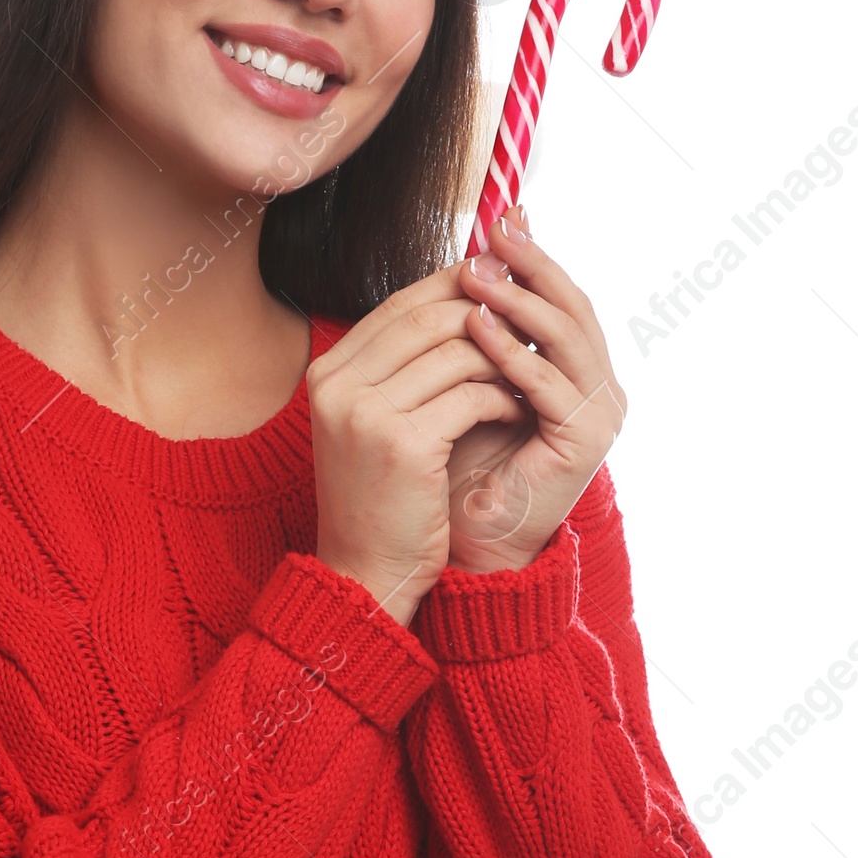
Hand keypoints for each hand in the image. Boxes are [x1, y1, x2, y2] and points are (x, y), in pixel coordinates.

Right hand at [308, 264, 524, 628]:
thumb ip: (400, 367)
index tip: (501, 285)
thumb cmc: (380, 497)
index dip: (454, 286)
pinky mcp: (404, 445)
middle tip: (529, 320)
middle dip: (487, 313)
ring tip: (525, 371)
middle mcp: (339, 386)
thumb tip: (462, 302)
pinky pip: (472, 396)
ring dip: (502, 358)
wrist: (366, 572)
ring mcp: (366, 414)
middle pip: (428, 317)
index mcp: (328, 373)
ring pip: (456, 352)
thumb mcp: (374, 422)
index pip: (399, 304)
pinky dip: (502, 398)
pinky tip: (516, 411)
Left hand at [445, 206, 628, 573]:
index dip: (534, 257)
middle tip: (493, 231)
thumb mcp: (470, 382)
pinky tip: (475, 329)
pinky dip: (511, 353)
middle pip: (573, 309)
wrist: (470, 542)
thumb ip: (479, 332)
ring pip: (565, 340)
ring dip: (518, 302)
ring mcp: (599, 414)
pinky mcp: (584, 442)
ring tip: (475, 273)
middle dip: (531, 266)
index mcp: (579, 371)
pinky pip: (546, 385)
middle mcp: (600, 388)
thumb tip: (461, 261)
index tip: (500, 218)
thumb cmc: (463, 463)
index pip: (561, 299)